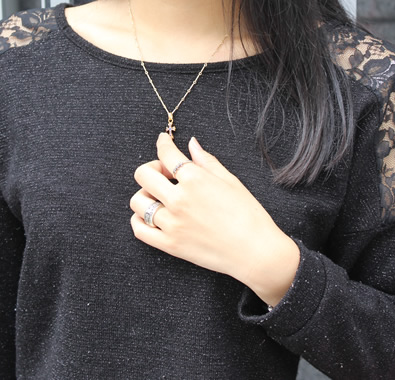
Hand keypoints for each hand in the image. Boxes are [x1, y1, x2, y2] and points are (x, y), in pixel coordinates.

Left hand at [130, 133, 299, 306]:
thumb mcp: (230, 181)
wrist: (256, 252)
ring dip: (145, 194)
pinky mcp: (170, 245)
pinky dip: (139, 220)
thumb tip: (191, 143)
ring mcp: (172, 223)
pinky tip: (152, 215)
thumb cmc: (249, 215)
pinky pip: (139, 230)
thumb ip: (206, 160)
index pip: (167, 153)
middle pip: (144, 174)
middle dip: (151, 167)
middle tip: (164, 172)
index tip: (163, 141)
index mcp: (195, 179)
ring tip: (160, 196)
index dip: (163, 143)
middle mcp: (179, 199)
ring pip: (138, 201)